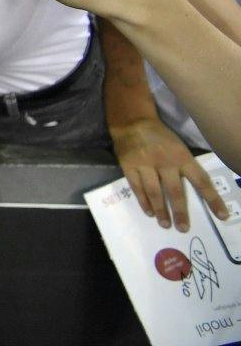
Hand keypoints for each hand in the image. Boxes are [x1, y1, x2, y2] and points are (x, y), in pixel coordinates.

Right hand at [112, 114, 228, 231]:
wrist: (132, 121)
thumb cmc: (160, 137)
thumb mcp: (179, 147)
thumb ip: (186, 166)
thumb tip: (200, 191)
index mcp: (182, 156)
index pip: (201, 181)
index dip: (212, 199)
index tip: (222, 215)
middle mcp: (165, 161)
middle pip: (175, 190)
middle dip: (180, 211)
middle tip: (183, 228)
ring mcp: (145, 164)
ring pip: (154, 191)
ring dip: (160, 210)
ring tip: (165, 224)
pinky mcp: (129, 165)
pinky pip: (136, 187)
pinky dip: (143, 201)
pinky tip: (148, 212)